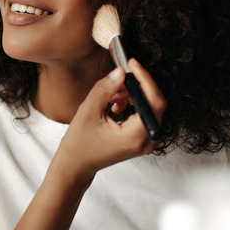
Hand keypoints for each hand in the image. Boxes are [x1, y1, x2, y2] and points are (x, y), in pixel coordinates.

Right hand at [53, 58, 165, 181]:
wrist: (76, 165)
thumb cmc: (79, 144)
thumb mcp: (88, 111)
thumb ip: (106, 89)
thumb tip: (121, 72)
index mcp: (136, 136)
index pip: (154, 101)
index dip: (145, 79)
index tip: (132, 64)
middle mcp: (146, 141)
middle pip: (154, 103)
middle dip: (136, 86)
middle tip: (118, 78)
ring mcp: (146, 142)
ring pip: (148, 107)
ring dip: (132, 95)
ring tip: (112, 96)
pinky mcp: (141, 139)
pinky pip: (143, 114)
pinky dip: (131, 104)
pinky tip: (115, 104)